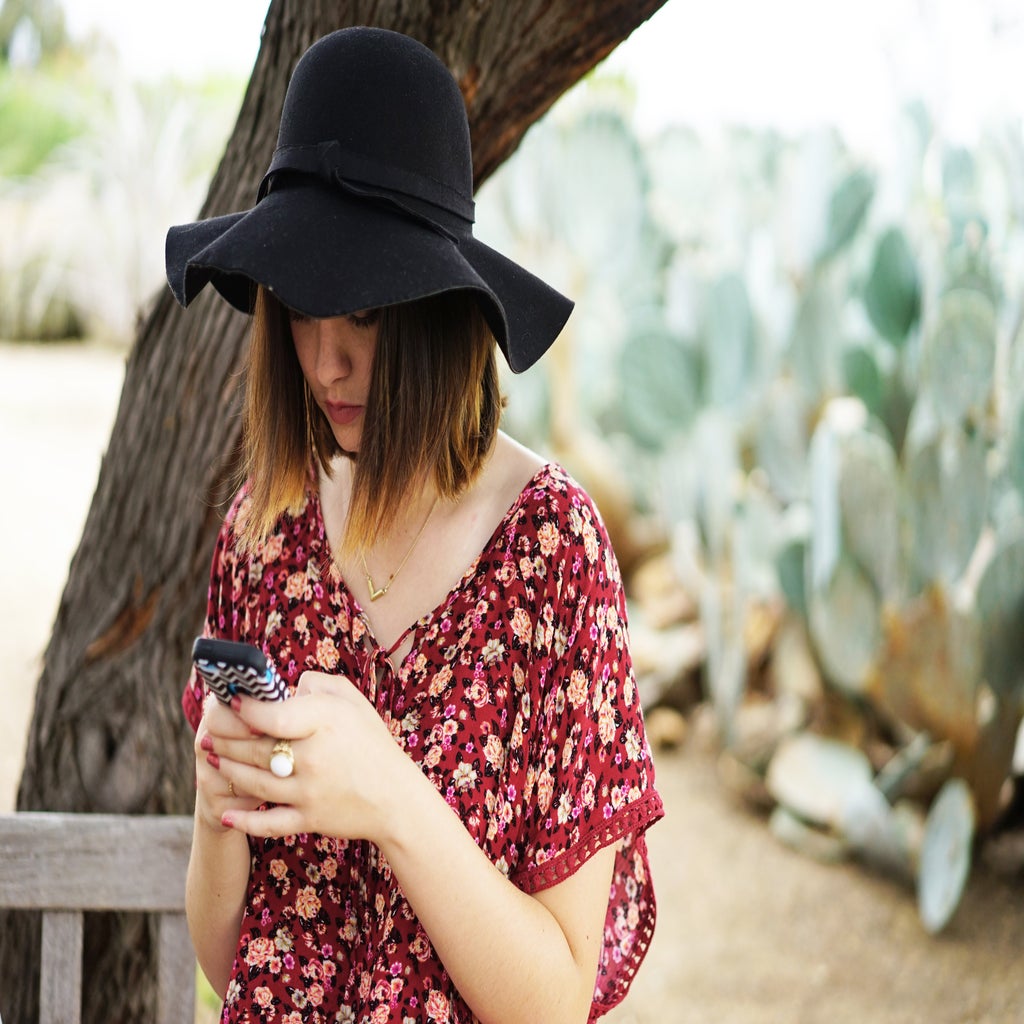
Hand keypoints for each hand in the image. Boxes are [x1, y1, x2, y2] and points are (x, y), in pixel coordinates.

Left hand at [203, 671, 408, 841]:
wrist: (396, 797)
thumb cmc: (371, 742)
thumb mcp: (352, 700)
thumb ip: (317, 683)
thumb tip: (284, 685)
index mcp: (325, 722)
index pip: (271, 716)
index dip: (245, 709)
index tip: (231, 701)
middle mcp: (314, 757)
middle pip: (255, 748)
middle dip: (225, 739)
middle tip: (208, 731)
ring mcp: (310, 792)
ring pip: (253, 782)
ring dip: (227, 769)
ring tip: (212, 758)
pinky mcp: (309, 819)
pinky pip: (268, 823)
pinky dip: (244, 821)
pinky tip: (225, 814)